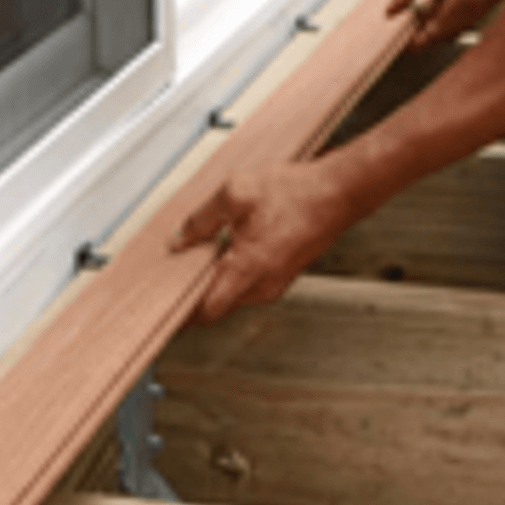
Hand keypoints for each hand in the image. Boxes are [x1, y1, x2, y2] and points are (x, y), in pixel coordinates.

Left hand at [169, 161, 351, 323]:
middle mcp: (262, 286)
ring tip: (208, 251)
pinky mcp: (282, 278)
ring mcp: (274, 285)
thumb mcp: (236, 193)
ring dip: (217, 280)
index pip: (207, 311)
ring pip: (234, 295)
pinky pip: (250, 286)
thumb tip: (179, 239)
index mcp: (247, 270)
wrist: (337, 194)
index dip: (183, 310)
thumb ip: (201, 219)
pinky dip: (235, 274)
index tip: (167, 303)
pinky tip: (232, 246)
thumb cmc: (295, 193)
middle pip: (218, 305)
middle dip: (197, 290)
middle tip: (180, 269)